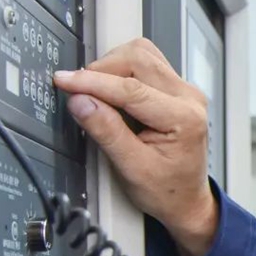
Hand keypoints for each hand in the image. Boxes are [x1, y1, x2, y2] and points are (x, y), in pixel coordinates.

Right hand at [53, 37, 215, 255]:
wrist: (186, 201)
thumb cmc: (168, 190)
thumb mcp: (132, 168)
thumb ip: (106, 131)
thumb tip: (80, 100)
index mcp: (185, 118)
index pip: (131, 88)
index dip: (92, 82)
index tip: (65, 81)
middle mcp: (189, 98)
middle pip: (138, 58)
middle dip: (102, 70)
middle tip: (81, 91)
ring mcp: (185, 92)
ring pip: (142, 55)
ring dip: (112, 67)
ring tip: (98, 94)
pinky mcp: (176, 90)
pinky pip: (146, 64)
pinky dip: (122, 72)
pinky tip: (114, 95)